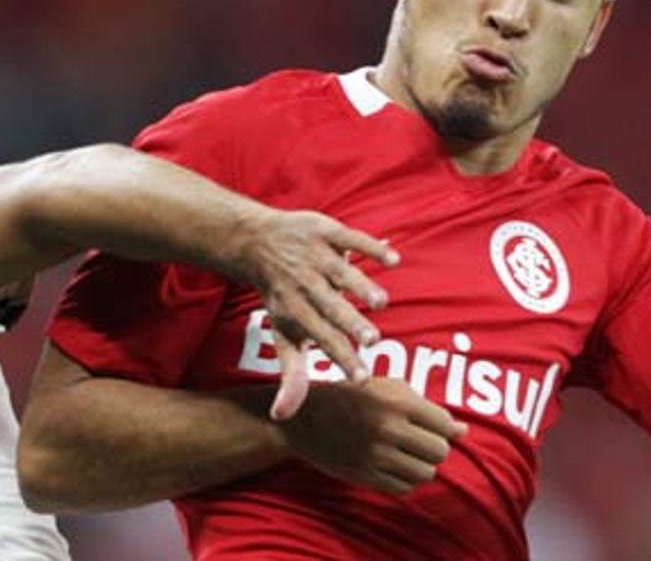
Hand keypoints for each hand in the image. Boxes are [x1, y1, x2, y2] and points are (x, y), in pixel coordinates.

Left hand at [227, 209, 398, 420]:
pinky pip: (351, 238)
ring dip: (360, 286)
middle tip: (373, 340)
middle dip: (349, 323)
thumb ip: (292, 375)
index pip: (321, 338)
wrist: (257, 243)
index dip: (341, 358)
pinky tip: (393, 260)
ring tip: (380, 302)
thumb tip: (281, 418)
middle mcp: (306, 285)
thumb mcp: (283, 335)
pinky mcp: (327, 232)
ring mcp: (316, 257)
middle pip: (330, 307)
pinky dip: (370, 248)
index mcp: (297, 312)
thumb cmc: (280, 298)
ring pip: (341, 273)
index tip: (363, 380)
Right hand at [280, 377, 467, 493]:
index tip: (429, 426)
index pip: (444, 424)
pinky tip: (393, 465)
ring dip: (421, 465)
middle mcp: (388, 429)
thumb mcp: (386, 388)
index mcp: (396, 401)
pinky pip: (404, 488)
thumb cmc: (351, 396)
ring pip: (426, 473)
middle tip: (419, 441)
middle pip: (439, 451)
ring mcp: (376, 455)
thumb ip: (426, 407)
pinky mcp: (365, 476)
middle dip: (434, 447)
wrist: (305, 418)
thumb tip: (463, 432)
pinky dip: (405, 479)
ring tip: (407, 454)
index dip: (442, 427)